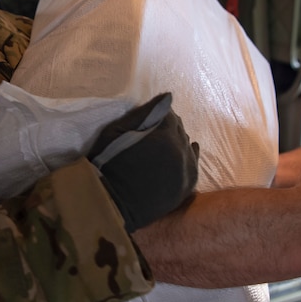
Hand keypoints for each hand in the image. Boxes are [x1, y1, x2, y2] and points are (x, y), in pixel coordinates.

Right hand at [88, 93, 198, 231]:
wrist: (109, 205)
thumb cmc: (107, 164)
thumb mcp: (116, 131)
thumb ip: (144, 112)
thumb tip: (168, 96)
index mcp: (164, 135)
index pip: (169, 114)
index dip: (157, 115)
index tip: (146, 121)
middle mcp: (181, 151)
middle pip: (179, 130)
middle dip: (167, 127)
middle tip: (151, 134)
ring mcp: (185, 171)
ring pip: (187, 147)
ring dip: (177, 143)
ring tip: (161, 147)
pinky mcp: (185, 188)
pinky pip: (193, 166)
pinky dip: (189, 158)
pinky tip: (186, 153)